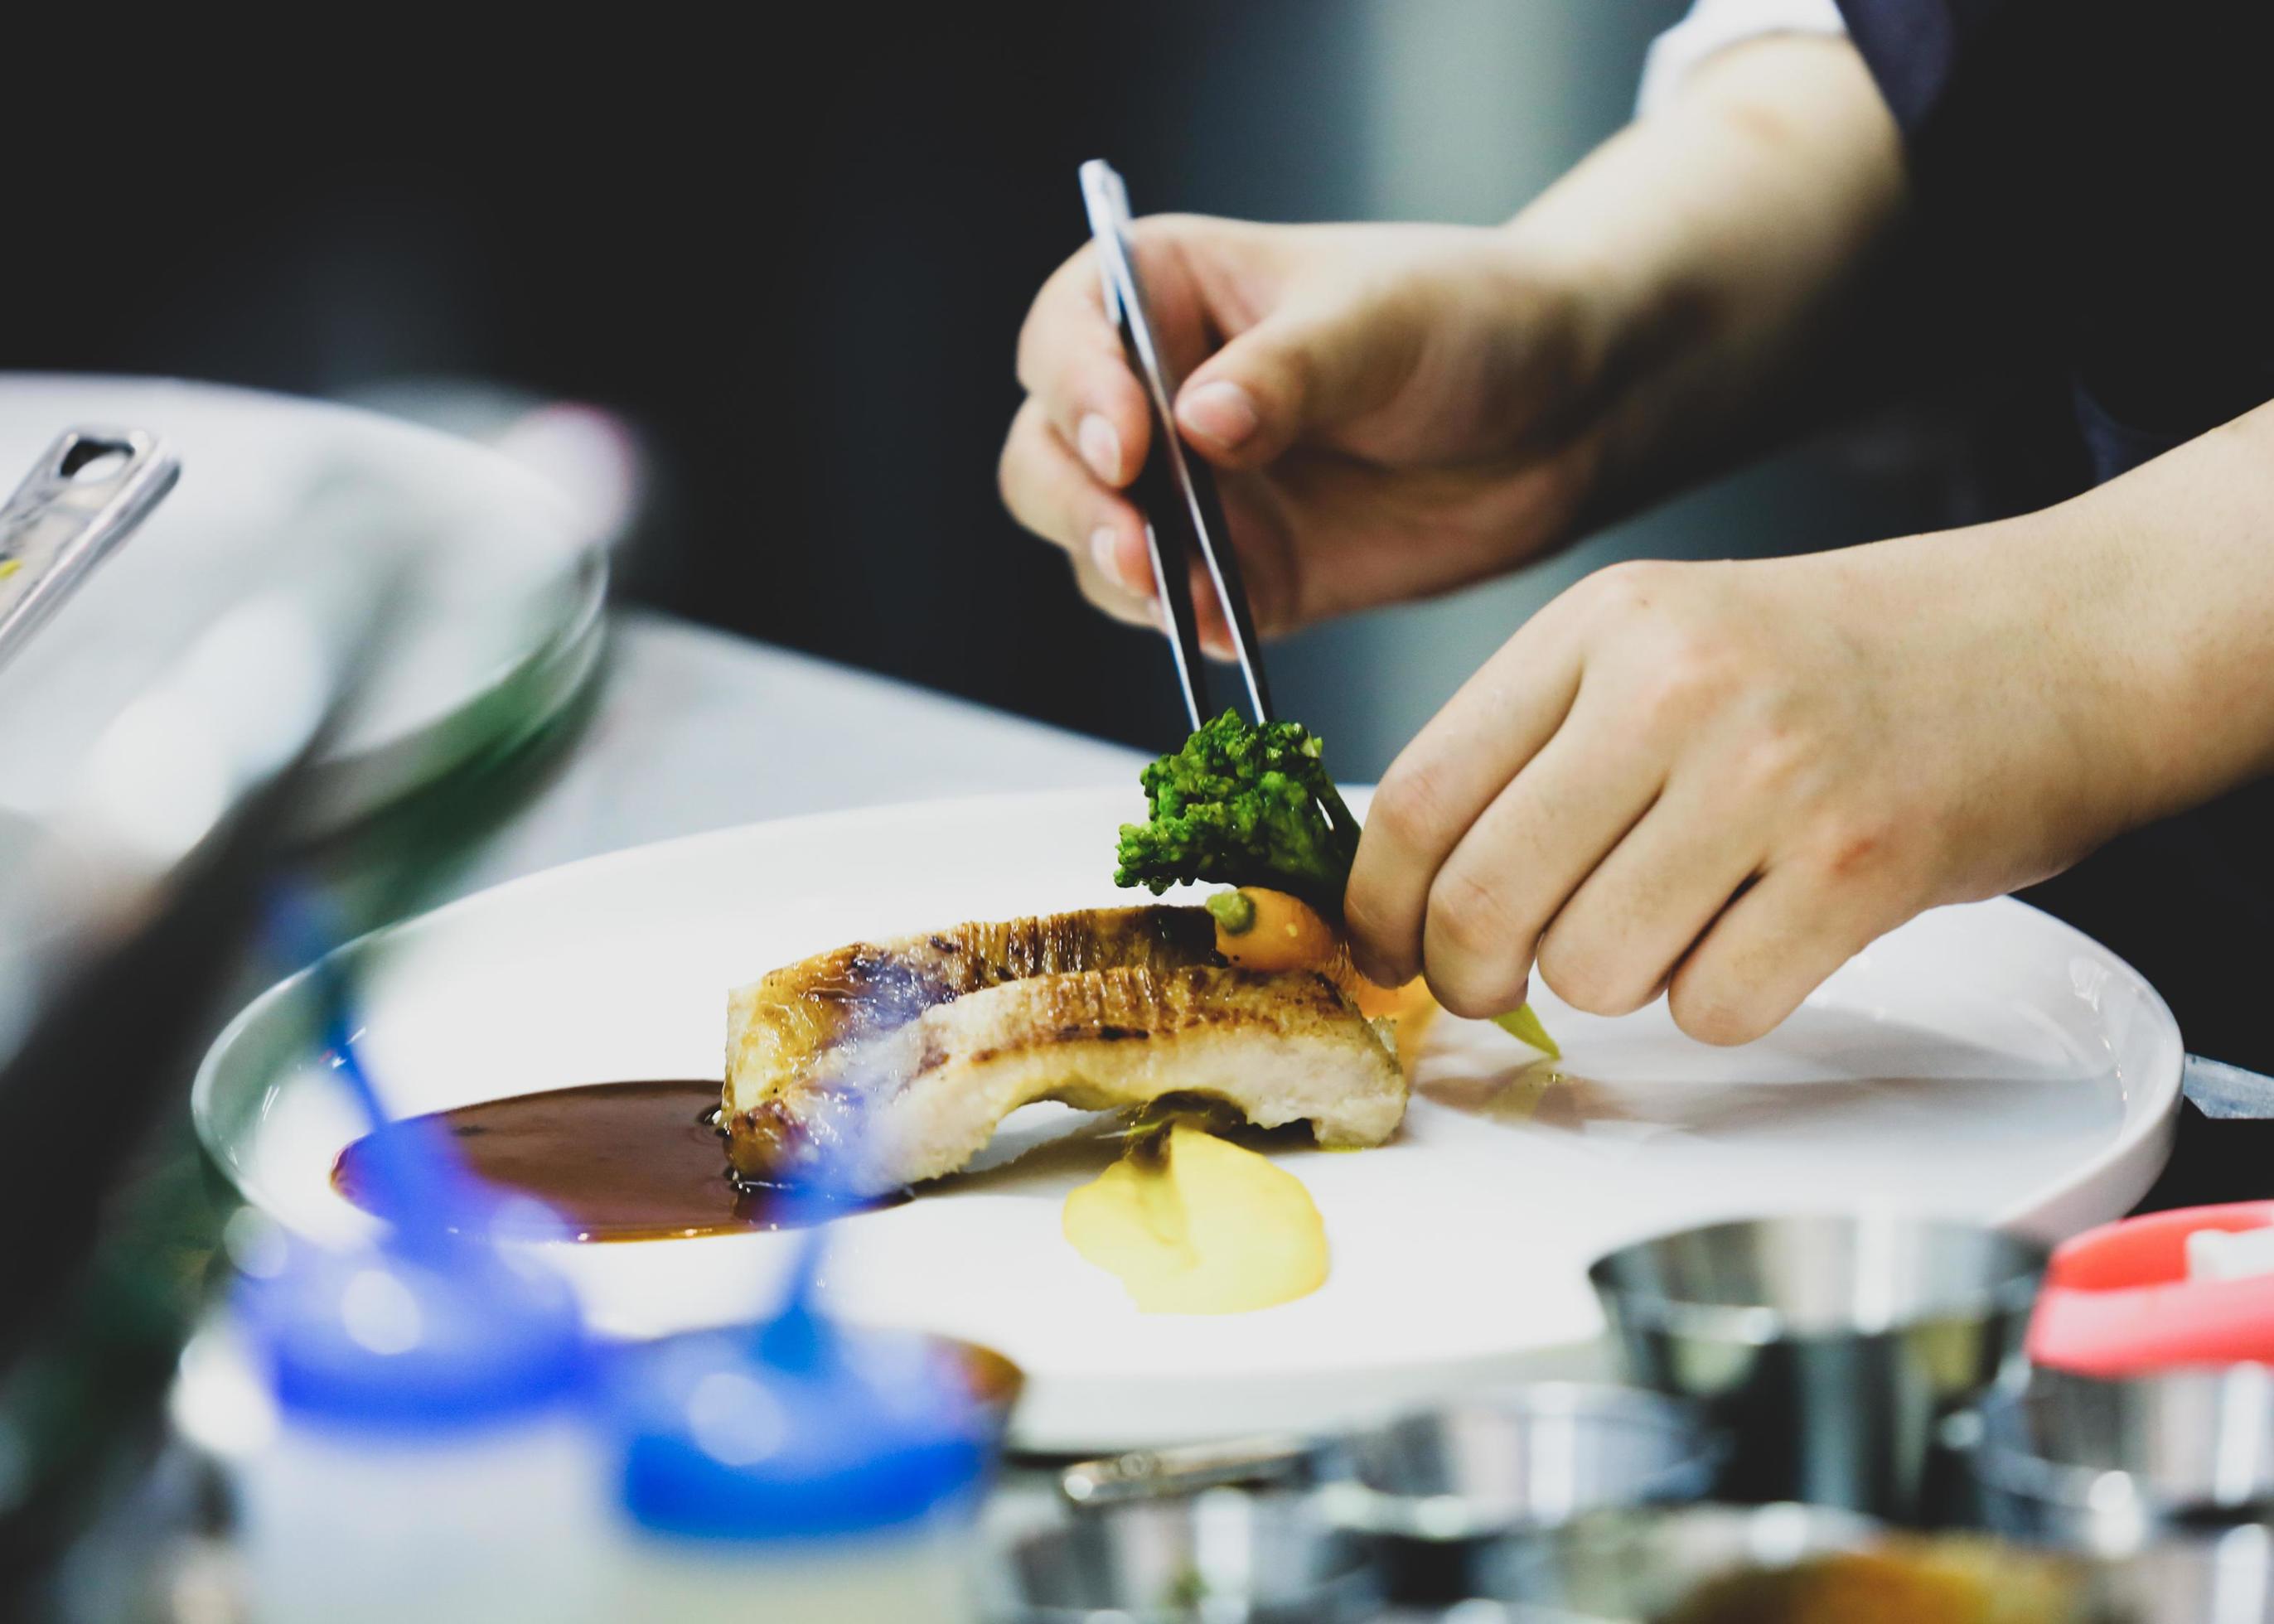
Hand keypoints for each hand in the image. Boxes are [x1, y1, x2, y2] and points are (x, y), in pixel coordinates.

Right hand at [998, 215, 1605, 651]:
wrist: (1566, 413)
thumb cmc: (1472, 320)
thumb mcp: (1383, 323)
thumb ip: (1289, 372)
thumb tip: (1198, 423)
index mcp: (1169, 293)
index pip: (1070, 334)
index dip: (1077, 389)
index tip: (1127, 439)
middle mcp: (1159, 394)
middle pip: (1049, 452)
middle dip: (1075, 500)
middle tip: (1134, 543)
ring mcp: (1194, 494)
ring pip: (1094, 542)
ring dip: (1116, 572)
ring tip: (1170, 588)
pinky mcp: (1240, 575)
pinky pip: (1177, 614)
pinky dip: (1186, 627)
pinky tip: (1223, 627)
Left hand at [1343, 536, 2139, 1043]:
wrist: (2052, 641)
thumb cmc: (1839, 661)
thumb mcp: (1661, 642)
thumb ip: (1534, 746)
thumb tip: (1411, 891)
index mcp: (1602, 625)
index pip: (1422, 794)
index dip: (1378, 905)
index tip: (1384, 949)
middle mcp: (1675, 686)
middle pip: (1485, 901)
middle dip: (1469, 978)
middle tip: (1494, 983)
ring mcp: (1770, 775)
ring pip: (1592, 971)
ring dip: (1617, 981)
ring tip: (1682, 914)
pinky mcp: (1859, 867)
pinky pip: (1714, 1009)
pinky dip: (1722, 1002)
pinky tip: (1763, 931)